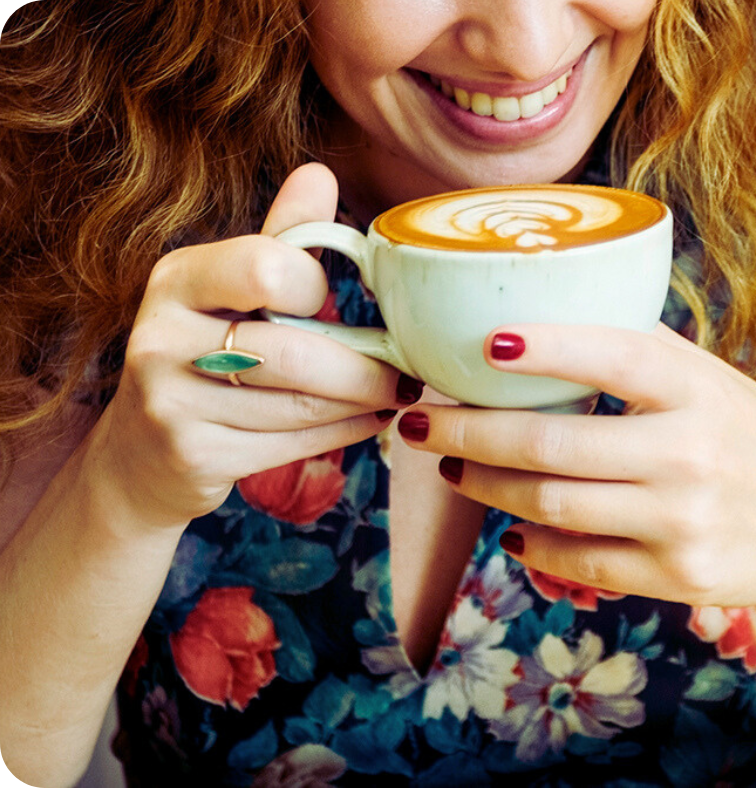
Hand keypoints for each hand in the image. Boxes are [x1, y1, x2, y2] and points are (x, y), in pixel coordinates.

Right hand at [88, 164, 418, 525]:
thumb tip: (320, 173)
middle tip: (408, 375)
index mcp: (177, 278)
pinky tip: (368, 422)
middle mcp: (162, 337)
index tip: (340, 303)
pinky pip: (291, 444)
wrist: (144, 450)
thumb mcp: (230, 289)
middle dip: (365, 369)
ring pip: (299, 405)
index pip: (267, 270)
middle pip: (293, 353)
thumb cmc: (206, 353)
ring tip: (396, 396)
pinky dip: (343, 434)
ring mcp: (171, 402)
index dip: (316, 289)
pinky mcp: (193, 455)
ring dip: (363, 404)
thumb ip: (280, 238)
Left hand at [397, 322, 755, 618]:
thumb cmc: (755, 439)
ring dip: (485, 487)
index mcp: (698, 389)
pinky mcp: (677, 578)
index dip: (546, 348)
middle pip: (554, 444)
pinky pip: (579, 563)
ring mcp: (684, 521)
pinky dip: (532, 546)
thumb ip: (641, 354)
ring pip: (552, 506)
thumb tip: (543, 321)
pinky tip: (509, 530)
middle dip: (468, 434)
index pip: (614, 355)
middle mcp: (691, 454)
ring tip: (449, 469)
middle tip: (417, 422)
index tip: (484, 341)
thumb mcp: (714, 381)